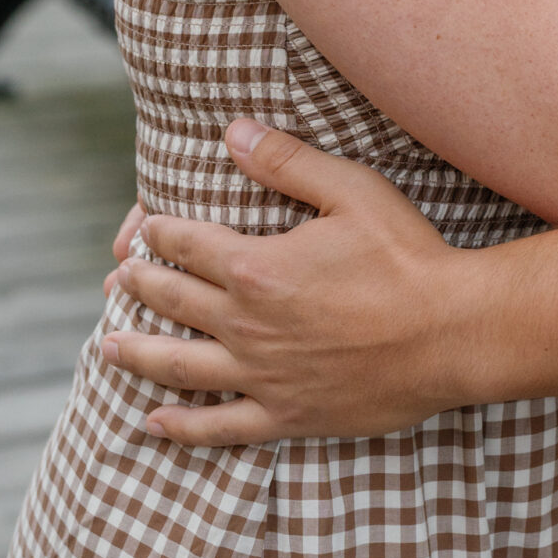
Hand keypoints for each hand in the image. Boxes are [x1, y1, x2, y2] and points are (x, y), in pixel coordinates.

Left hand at [100, 119, 464, 444]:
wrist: (451, 333)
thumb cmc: (407, 256)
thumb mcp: (351, 191)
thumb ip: (286, 161)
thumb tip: (233, 130)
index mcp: (256, 267)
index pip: (187, 245)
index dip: (159, 232)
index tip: (142, 228)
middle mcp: (246, 324)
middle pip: (173, 302)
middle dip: (139, 286)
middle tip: (116, 279)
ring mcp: (262, 375)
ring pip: (179, 366)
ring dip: (138, 355)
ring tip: (107, 348)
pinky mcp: (286, 414)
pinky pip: (220, 426)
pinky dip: (182, 427)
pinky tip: (154, 424)